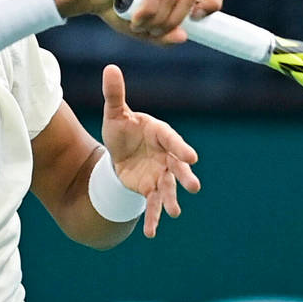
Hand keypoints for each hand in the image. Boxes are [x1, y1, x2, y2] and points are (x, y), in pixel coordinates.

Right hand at [50, 0, 223, 45]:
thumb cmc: (113, 9)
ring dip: (156, 20)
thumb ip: (163, 35)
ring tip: (138, 27)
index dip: (212, 5)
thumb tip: (184, 37)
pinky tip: (135, 20)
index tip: (198, 20)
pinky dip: (147, 11)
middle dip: (173, 22)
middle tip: (151, 33)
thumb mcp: (144, 28)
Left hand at [101, 64, 200, 237]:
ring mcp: (161, 174)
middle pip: (178, 168)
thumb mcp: (115, 113)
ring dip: (171, 201)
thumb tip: (109, 68)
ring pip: (169, 189)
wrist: (119, 150)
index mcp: (161, 134)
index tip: (191, 158)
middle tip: (193, 186)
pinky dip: (154, 219)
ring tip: (174, 212)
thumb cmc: (122, 128)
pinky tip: (151, 233)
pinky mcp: (151, 189)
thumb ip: (115, 94)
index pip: (173, 141)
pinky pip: (154, 205)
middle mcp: (166, 156)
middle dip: (185, 177)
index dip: (181, 148)